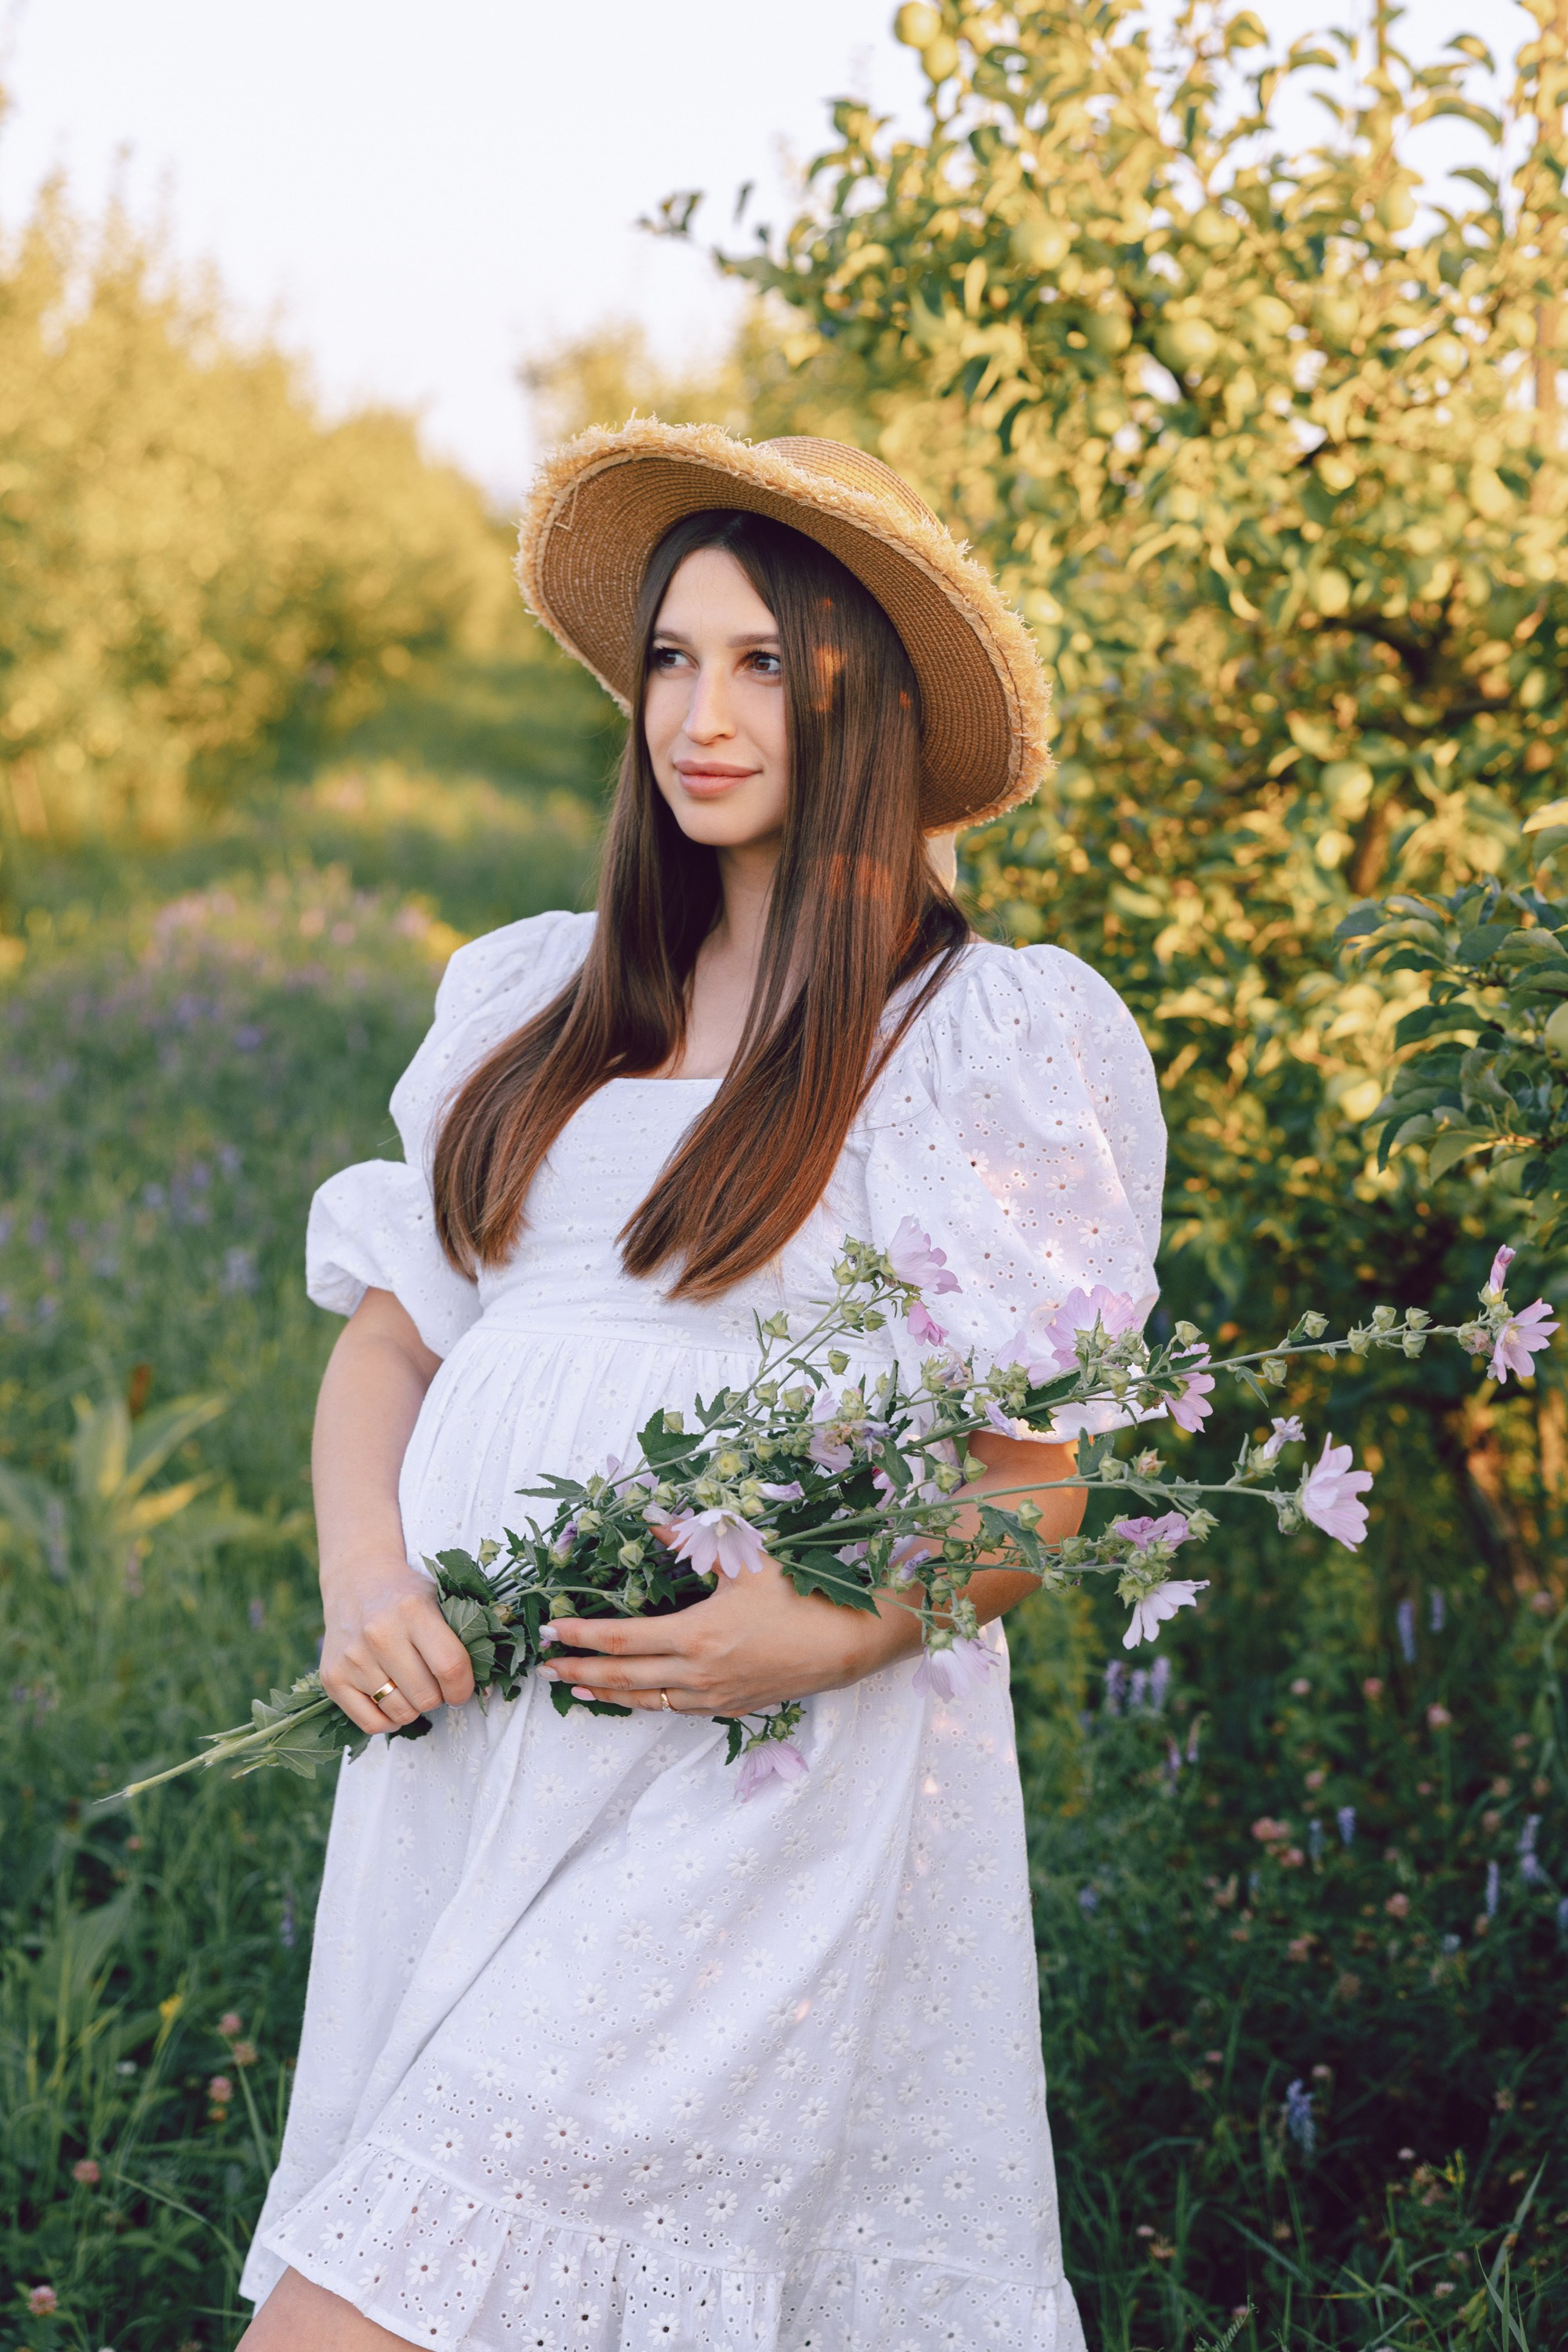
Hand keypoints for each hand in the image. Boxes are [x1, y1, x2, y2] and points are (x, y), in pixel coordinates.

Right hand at [319, 1551, 474, 1735]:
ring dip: (415, 1708)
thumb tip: (490, 1685)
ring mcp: (352, 1658)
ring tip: (413, 1685)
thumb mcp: (440, 1598)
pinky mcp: (332, 1677)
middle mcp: (378, 1634)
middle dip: (439, 1697)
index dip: (464, 1688)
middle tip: (436, 1683)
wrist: (356, 1581)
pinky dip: (389, 1721)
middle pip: (426, 1697)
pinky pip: (371, 1724)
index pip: (450, 1667)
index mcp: (412, 1610)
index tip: (462, 1689)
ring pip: (401, 1713)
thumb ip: (466, 1633)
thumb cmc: (407, 1595)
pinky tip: (393, 1699)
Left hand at [544, 1549, 922, 1717]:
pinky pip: (676, 1709)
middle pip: (624, 1678)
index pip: (623, 1639)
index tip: (551, 1630)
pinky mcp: (731, 1708)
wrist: (846, 1644)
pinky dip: (646, 1702)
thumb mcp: (745, 1561)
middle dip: (580, 1671)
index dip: (582, 1636)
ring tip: (578, 1687)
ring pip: (646, 1701)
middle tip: (546, 1668)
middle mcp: (698, 1674)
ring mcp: (714, 1697)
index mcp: (696, 1636)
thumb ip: (694, 1541)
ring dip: (608, 1693)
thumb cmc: (798, 1596)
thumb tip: (652, 1522)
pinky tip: (636, 1695)